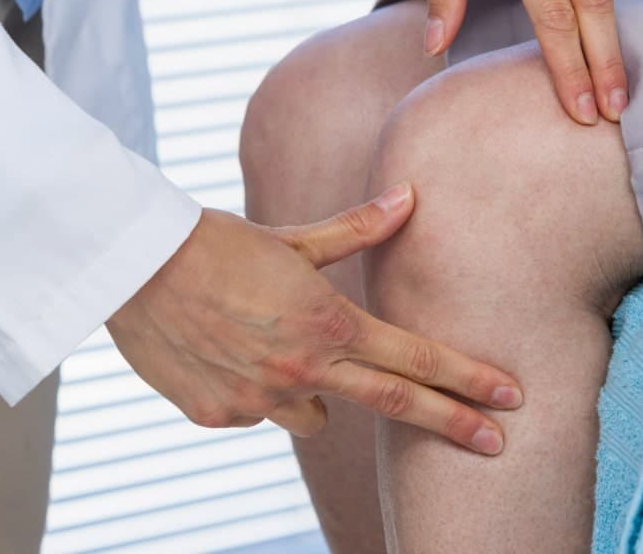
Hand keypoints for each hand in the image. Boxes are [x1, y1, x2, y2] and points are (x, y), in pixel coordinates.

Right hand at [106, 184, 522, 454]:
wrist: (133, 267)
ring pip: (314, 413)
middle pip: (398, 404)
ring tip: (282, 352)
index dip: (469, 380)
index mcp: (328, 323)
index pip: (417, 359)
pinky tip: (227, 353)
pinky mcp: (220, 416)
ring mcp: (261, 401)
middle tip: (497, 444)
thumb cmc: (216, 243)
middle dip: (453, 424)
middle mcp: (303, 371)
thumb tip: (410, 198)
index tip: (510, 398)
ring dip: (316, 392)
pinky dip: (255, 390)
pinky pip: (258, 411)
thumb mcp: (292, 238)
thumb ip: (357, 230)